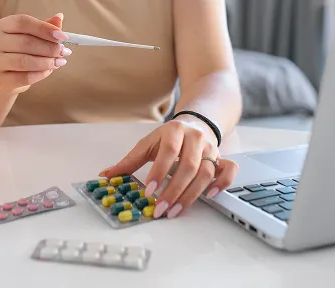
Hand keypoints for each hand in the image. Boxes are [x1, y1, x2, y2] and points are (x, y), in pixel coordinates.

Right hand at [0, 12, 69, 93]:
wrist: (5, 74)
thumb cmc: (21, 50)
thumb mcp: (32, 35)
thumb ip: (45, 26)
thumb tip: (60, 17)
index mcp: (3, 25)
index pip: (22, 22)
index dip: (44, 28)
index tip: (63, 36)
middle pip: (25, 42)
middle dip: (49, 47)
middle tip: (64, 51)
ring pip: (24, 61)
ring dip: (46, 62)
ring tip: (59, 62)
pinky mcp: (1, 79)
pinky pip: (25, 77)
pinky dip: (41, 74)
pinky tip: (49, 70)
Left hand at [98, 118, 237, 218]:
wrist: (195, 123)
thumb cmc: (170, 137)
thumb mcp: (148, 144)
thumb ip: (129, 161)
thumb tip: (106, 175)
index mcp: (175, 130)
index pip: (169, 151)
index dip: (159, 171)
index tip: (149, 191)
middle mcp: (196, 139)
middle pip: (188, 166)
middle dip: (173, 190)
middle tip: (160, 208)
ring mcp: (211, 149)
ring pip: (206, 173)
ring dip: (191, 195)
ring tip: (174, 211)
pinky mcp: (221, 159)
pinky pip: (228, 171)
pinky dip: (222, 183)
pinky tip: (209, 196)